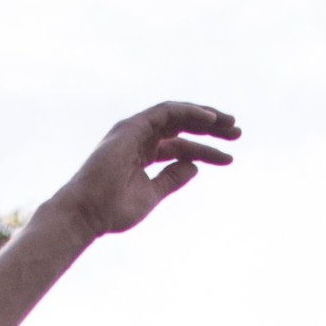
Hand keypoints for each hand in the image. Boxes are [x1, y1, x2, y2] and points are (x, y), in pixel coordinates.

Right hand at [53, 102, 239, 241]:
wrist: (88, 213)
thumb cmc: (114, 210)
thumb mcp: (152, 195)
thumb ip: (172, 178)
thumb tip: (194, 166)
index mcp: (145, 155)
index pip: (181, 146)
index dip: (207, 150)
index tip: (230, 158)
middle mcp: (140, 138)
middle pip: (182, 126)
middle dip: (211, 128)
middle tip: (237, 132)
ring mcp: (135, 130)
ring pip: (177, 115)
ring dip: (204, 117)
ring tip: (230, 124)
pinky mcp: (132, 127)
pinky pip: (166, 112)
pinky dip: (188, 112)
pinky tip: (209, 118)